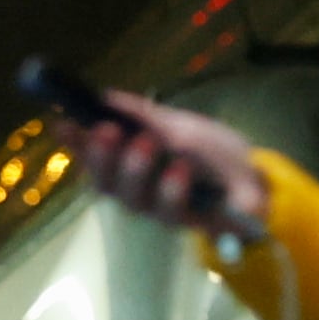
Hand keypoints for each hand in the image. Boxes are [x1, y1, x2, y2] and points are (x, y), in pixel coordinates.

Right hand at [59, 96, 269, 245]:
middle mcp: (138, 191)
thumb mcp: (175, 124)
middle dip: (101, 157)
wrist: (255, 177)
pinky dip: (171, 185)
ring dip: (136, 168)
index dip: (76, 144)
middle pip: (106, 183)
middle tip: (106, 130)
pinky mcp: (188, 222)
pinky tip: (179, 167)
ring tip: (147, 143)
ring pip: (134, 198)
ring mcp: (161, 209)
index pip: (94, 158)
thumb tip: (103, 97)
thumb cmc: (210, 152)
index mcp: (131, 166)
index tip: (63, 124)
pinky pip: (171, 209)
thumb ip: (141, 115)